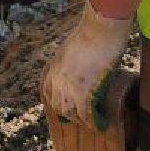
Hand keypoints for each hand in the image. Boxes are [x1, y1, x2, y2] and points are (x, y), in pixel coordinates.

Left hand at [40, 0, 133, 129]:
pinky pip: (86, 114)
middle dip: (69, 114)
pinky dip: (94, 122)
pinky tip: (102, 124)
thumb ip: (72, 61)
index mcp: (53, 67)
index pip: (47, 92)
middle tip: (83, 117)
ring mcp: (67, 86)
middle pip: (57, 106)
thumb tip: (82, 70)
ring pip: (69, 113)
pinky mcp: (83, 91)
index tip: (67, 108)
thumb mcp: (74, 48)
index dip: (57, 103)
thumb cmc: (94, 32)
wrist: (100, 27)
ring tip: (94, 121)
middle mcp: (56, 78)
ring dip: (81, 120)